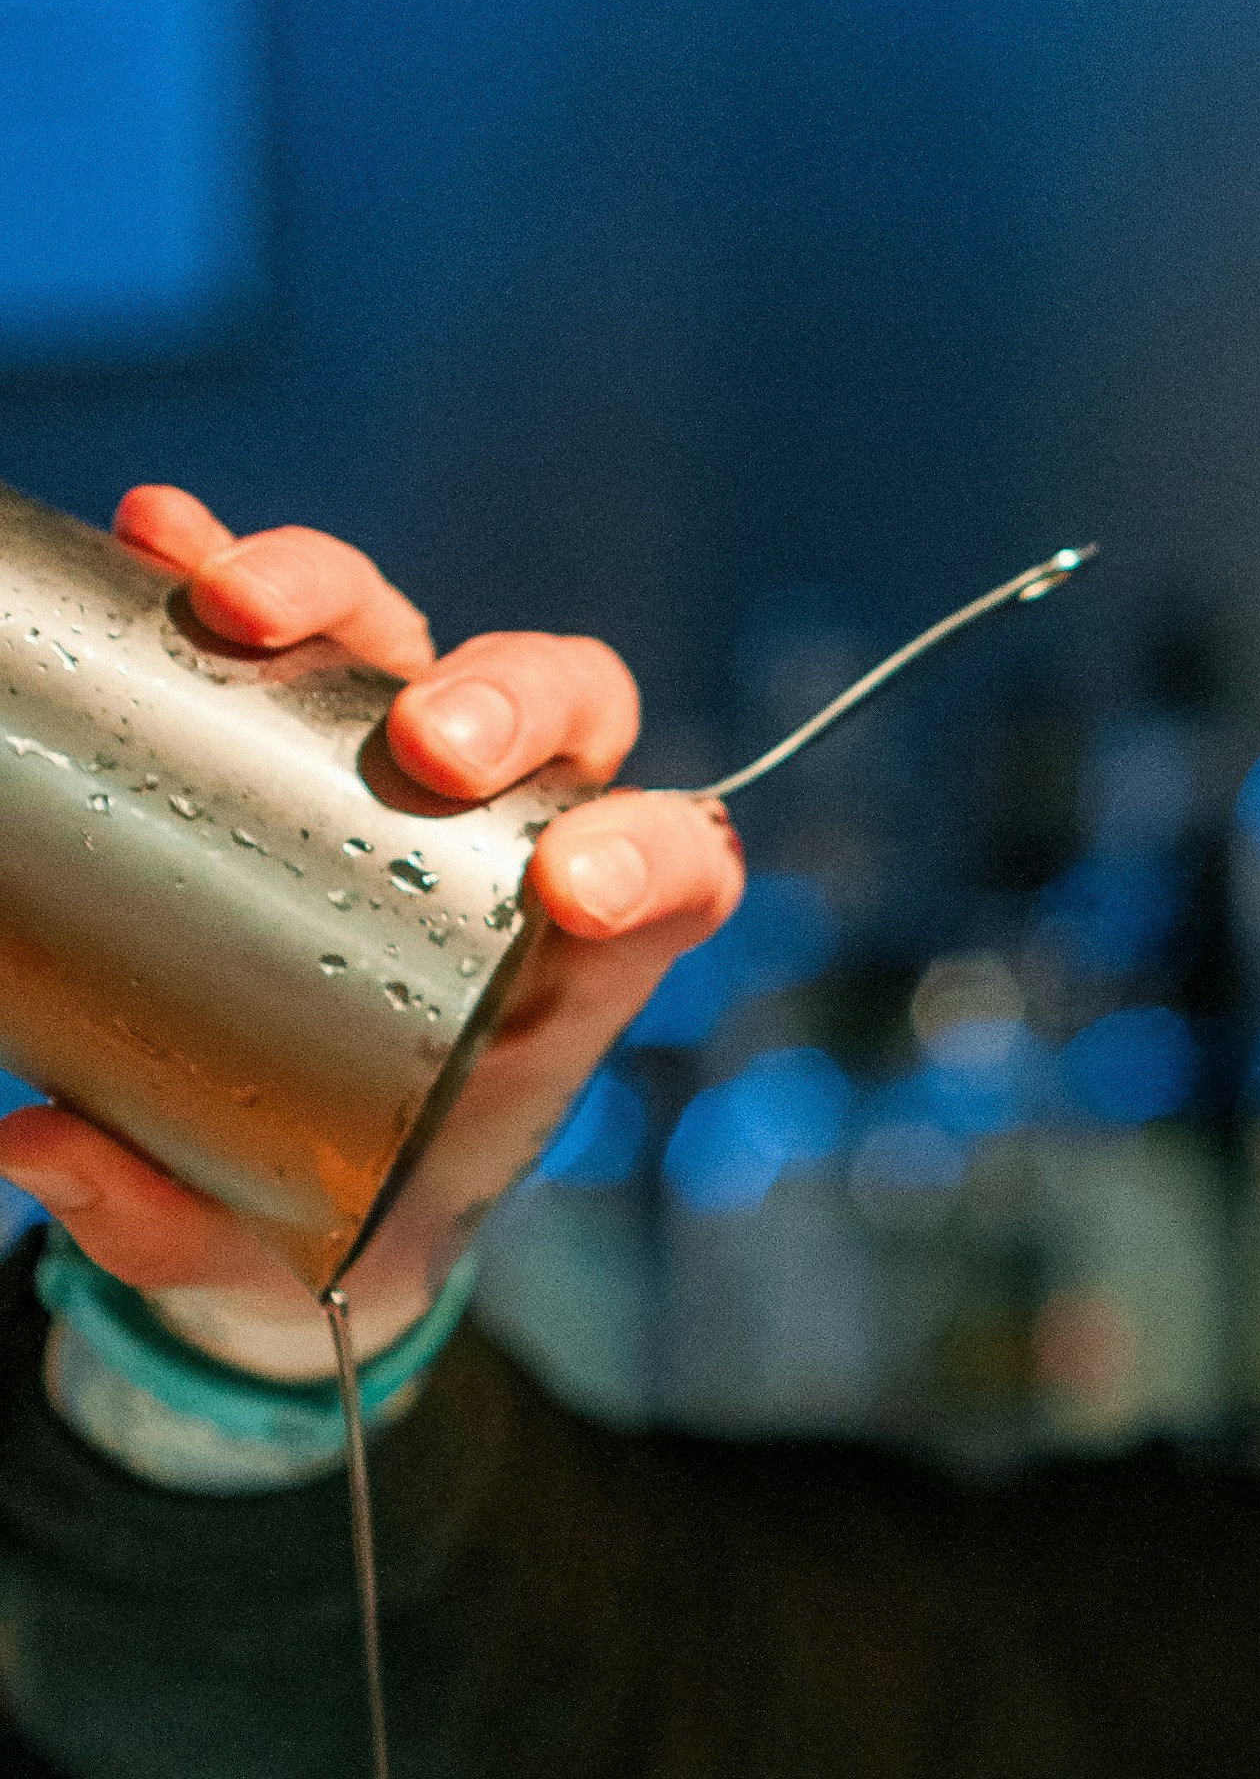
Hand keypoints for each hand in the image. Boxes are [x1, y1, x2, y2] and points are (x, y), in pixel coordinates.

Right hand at [0, 487, 743, 1372]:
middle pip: (567, 711)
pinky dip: (223, 560)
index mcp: (573, 967)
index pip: (677, 873)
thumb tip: (46, 1149)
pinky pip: (286, 622)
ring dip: (343, 597)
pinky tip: (156, 536)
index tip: (573, 894)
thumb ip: (172, 1216)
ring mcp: (399, 763)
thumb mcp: (274, 1242)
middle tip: (422, 744)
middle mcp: (509, 837)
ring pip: (417, 634)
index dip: (653, 858)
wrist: (281, 1175)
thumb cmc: (342, 1209)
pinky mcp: (297, 719)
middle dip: (508, 700)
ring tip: (241, 609)